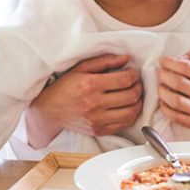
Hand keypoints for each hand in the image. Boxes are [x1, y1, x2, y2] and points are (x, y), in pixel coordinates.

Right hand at [25, 54, 141, 146]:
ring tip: (134, 95)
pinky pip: (124, 124)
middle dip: (138, 87)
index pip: (124, 80)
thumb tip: (125, 58)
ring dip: (137, 102)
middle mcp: (94, 103)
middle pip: (130, 96)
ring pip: (131, 112)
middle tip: (135, 83)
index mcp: (90, 85)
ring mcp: (97, 119)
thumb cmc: (66, 86)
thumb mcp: (81, 68)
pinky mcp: (99, 130)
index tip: (131, 73)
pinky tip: (127, 107)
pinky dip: (131, 115)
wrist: (51, 111)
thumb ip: (104, 61)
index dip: (133, 75)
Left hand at [157, 50, 189, 141]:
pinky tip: (164, 100)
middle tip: (160, 73)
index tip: (162, 61)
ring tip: (161, 86)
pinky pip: (173, 116)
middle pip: (178, 83)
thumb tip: (177, 60)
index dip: (170, 63)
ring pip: (174, 100)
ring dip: (162, 91)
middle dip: (163, 75)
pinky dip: (164, 107)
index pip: (186, 67)